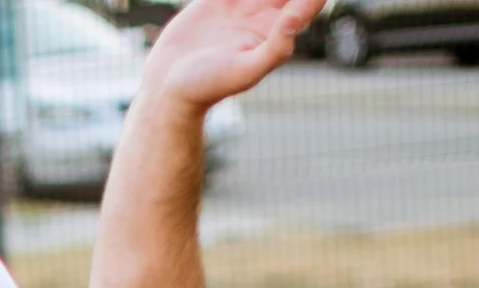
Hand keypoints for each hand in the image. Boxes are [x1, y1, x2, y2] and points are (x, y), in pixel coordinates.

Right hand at [141, 0, 323, 109]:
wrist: (168, 88)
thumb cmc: (208, 86)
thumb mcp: (245, 71)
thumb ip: (276, 48)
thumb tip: (296, 19)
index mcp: (279, 30)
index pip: (309, 1)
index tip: (296, 0)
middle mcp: (264, 15)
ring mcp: (242, 5)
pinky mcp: (217, 0)